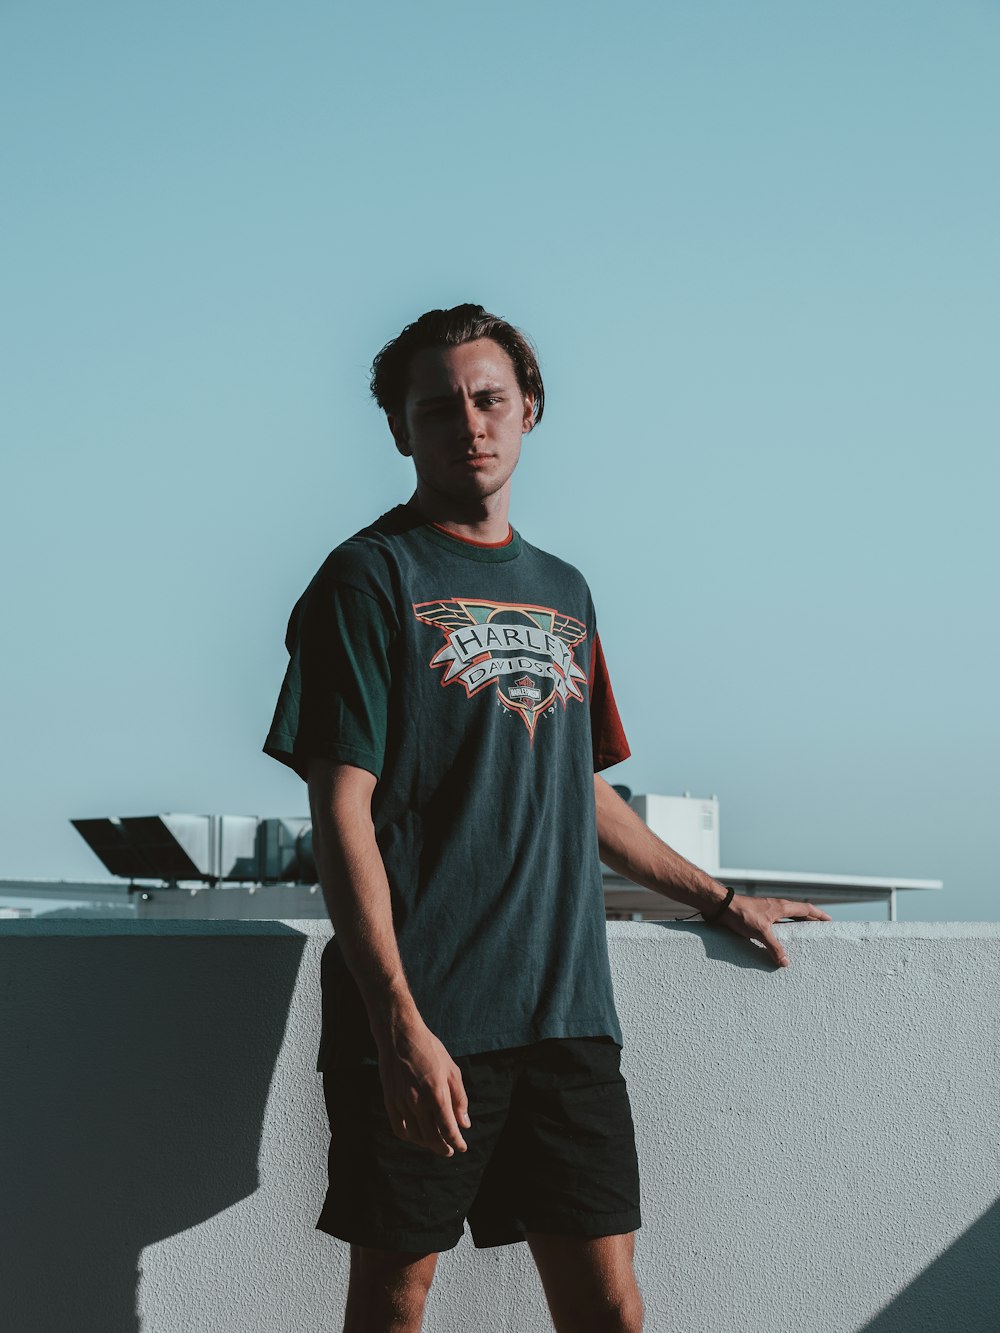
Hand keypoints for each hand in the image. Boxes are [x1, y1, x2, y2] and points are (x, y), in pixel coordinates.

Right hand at [376, 1019, 471, 1156]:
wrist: (399, 1036)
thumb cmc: (429, 1050)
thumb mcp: (452, 1070)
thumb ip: (460, 1099)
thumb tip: (464, 1124)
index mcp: (437, 1093)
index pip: (448, 1129)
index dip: (456, 1142)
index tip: (462, 1147)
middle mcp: (418, 1102)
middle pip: (432, 1137)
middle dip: (443, 1147)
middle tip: (450, 1150)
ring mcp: (401, 1103)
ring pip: (415, 1136)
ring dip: (427, 1144)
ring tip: (435, 1143)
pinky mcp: (389, 1101)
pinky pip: (399, 1128)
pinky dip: (410, 1137)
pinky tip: (417, 1136)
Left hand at [719, 895, 831, 967]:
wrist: (721, 907)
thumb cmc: (741, 914)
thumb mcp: (761, 931)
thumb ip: (774, 947)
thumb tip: (786, 963)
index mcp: (781, 907)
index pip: (806, 908)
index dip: (819, 914)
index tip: (829, 920)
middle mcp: (776, 907)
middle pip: (798, 913)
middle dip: (810, 920)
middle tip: (820, 929)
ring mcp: (767, 911)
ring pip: (786, 918)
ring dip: (796, 925)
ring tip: (803, 936)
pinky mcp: (757, 917)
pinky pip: (775, 924)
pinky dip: (781, 930)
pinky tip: (779, 940)